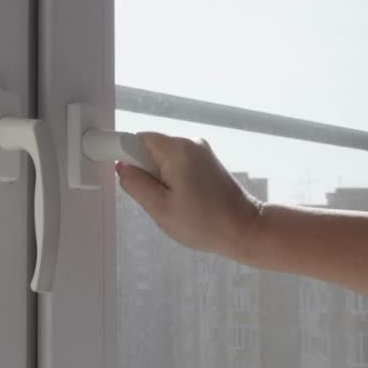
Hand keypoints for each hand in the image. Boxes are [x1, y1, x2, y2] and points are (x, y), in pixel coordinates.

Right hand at [117, 132, 263, 258]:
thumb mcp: (159, 208)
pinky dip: (171, 178)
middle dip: (144, 170)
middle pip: (149, 147)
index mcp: (177, 150)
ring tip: (172, 202)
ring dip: (158, 177)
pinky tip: (182, 199)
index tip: (121, 174)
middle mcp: (190, 143)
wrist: (245, 229)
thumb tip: (121, 168)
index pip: (136, 138)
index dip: (122, 153)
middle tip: (155, 198)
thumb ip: (135, 184)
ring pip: (162, 157)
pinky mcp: (206, 161)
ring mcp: (200, 151)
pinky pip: (176, 163)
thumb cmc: (204, 223)